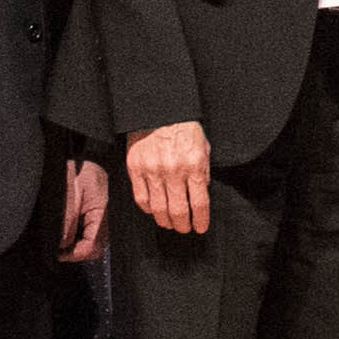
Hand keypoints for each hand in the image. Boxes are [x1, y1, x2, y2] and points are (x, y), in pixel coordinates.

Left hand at [61, 154, 109, 260]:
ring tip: (59, 240)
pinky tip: (65, 231)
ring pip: (91, 242)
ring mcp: (100, 217)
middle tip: (58, 250)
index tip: (58, 254)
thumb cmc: (80, 168)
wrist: (88, 153)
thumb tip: (62, 244)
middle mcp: (103, 219)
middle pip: (94, 249)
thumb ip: (67, 220)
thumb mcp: (70, 193)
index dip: (75, 254)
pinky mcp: (95, 213)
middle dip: (76, 252)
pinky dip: (76, 236)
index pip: (92, 247)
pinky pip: (88, 232)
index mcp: (101, 215)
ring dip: (75, 245)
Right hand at [126, 120, 213, 236]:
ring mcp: (152, 170)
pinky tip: (154, 210)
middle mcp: (173, 170)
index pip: (199, 203)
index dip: (200, 221)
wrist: (159, 110)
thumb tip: (200, 195)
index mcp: (194, 165)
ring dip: (166, 221)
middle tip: (185, 228)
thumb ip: (203, 172)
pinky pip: (141, 199)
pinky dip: (148, 209)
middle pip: (178, 211)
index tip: (200, 228)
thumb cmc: (184, 128)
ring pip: (158, 209)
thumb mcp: (203, 147)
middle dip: (183, 225)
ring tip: (170, 223)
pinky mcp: (135, 168)